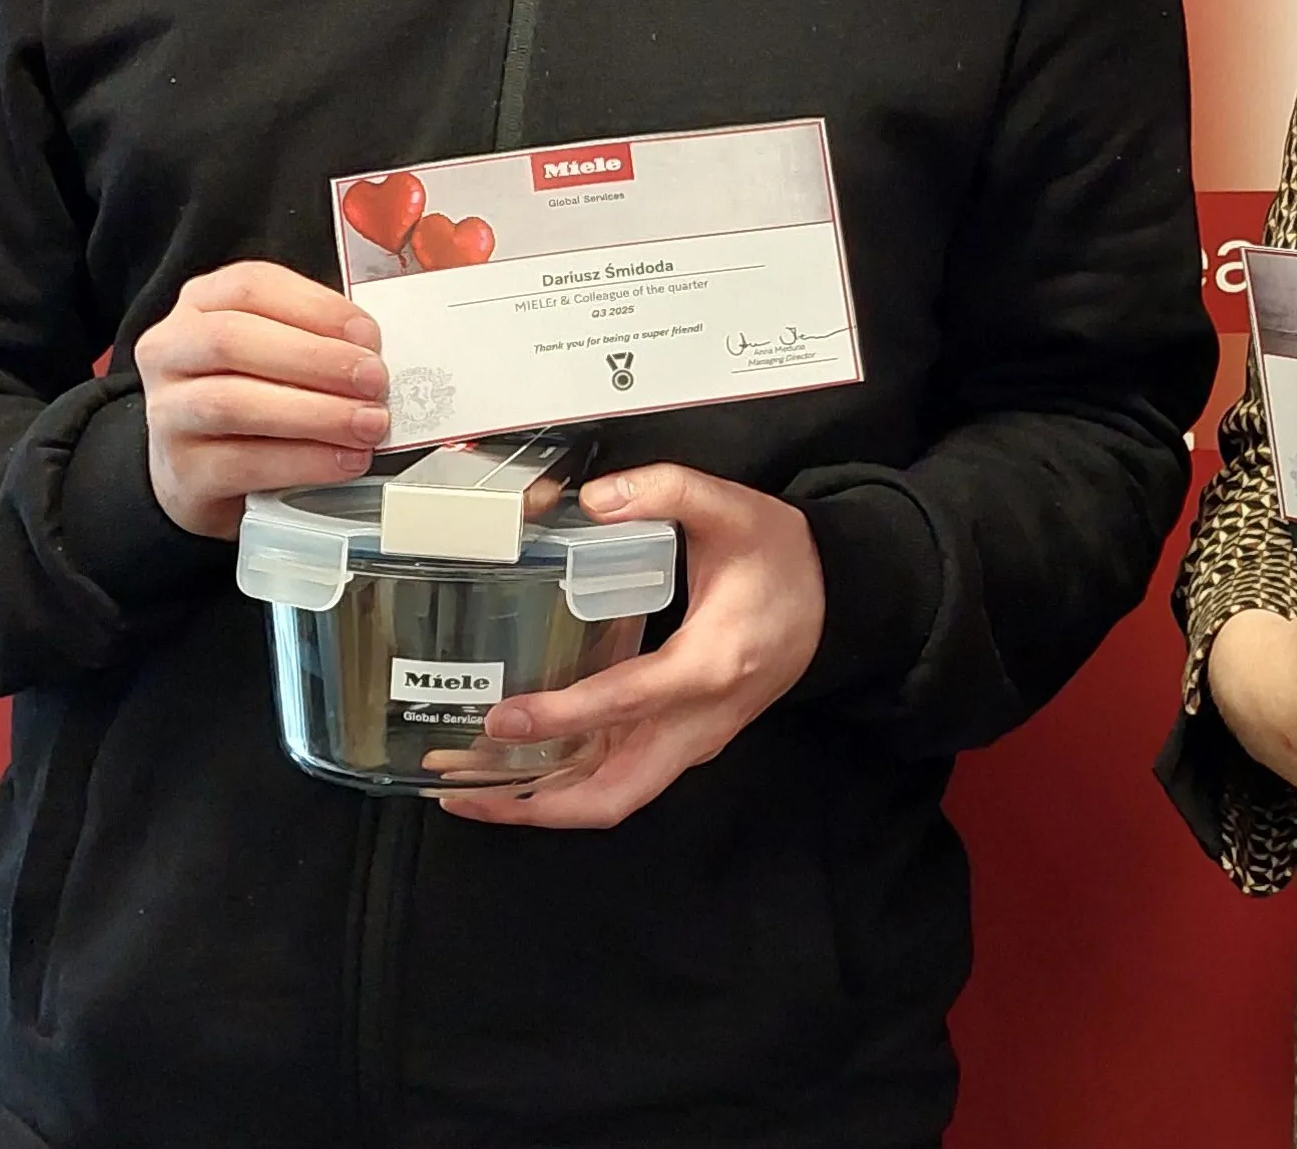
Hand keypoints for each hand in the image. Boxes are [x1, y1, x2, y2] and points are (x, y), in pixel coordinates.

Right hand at [138, 262, 386, 538]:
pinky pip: (244, 464)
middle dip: (316, 359)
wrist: (199, 472)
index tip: (368, 334)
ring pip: (233, 403)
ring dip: (315, 413)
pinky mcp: (182, 472)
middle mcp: (171, 352)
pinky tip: (344, 460)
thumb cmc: (249, 395)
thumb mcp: (272, 352)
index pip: (251, 286)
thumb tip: (375, 353)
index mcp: (200, 306)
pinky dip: (304, 461)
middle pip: (234, 339)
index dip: (315, 307)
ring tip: (368, 424)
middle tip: (374, 380)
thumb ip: (314, 339)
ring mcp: (167, 413)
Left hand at [436, 464, 823, 828]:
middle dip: (534, 805)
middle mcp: (699, 723)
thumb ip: (667, 491)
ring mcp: (694, 741)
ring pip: (614, 800)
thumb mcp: (732, 508)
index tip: (500, 716)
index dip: (560, 716)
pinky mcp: (685, 742)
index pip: (626, 703)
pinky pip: (621, 782)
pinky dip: (565, 788)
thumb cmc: (781, 558)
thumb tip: (591, 501)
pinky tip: (516, 772)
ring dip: (541, 805)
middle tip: (461, 791)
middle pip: (614, 796)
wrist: (836, 599)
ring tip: (467, 792)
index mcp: (710, 666)